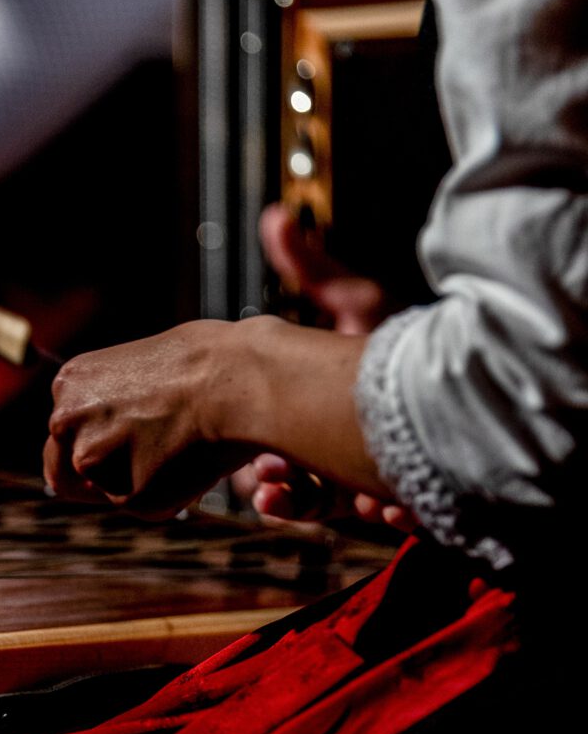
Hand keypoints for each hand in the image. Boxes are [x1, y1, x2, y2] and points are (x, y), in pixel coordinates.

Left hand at [44, 322, 257, 517]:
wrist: (237, 378)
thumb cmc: (204, 362)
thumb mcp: (138, 368)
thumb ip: (112, 403)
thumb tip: (117, 428)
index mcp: (68, 384)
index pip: (61, 436)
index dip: (89, 449)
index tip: (114, 456)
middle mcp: (66, 421)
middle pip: (64, 472)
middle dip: (96, 480)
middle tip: (139, 475)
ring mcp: (92, 460)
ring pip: (107, 492)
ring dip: (136, 484)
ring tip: (180, 451)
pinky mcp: (128, 496)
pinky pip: (145, 506)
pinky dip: (169, 495)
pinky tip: (193, 461)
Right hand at [243, 205, 407, 527]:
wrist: (478, 375)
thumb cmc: (409, 342)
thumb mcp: (359, 306)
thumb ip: (314, 270)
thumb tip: (276, 216)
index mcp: (313, 408)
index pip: (272, 438)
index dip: (259, 452)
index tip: (256, 457)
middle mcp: (337, 444)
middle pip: (290, 477)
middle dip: (276, 486)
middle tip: (271, 480)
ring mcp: (373, 473)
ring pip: (325, 505)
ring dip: (305, 506)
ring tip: (298, 497)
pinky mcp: (411, 497)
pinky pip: (386, 518)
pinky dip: (379, 514)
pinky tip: (384, 507)